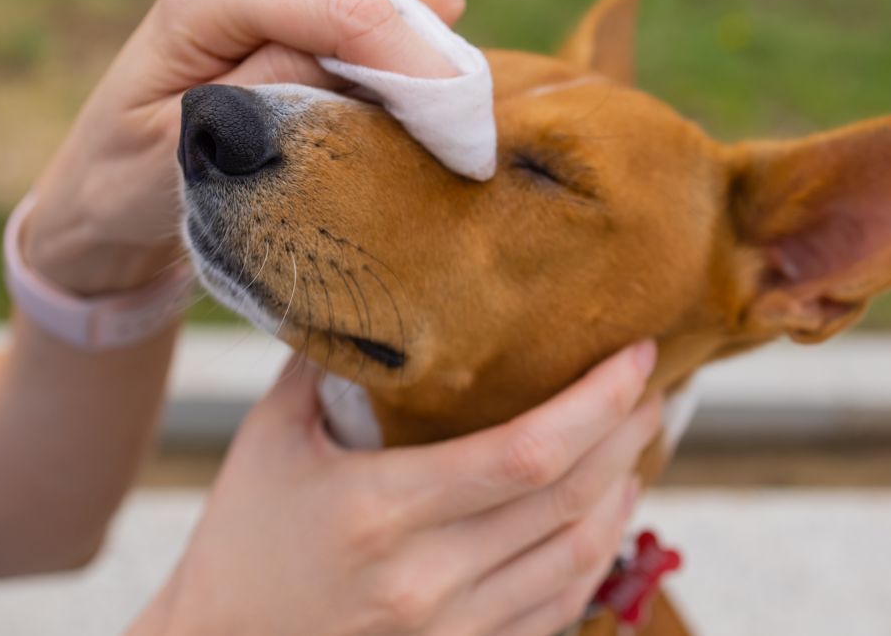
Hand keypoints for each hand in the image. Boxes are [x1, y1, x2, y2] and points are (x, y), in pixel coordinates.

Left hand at [23, 0, 466, 294]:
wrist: (107, 189)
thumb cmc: (134, 177)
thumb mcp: (195, 151)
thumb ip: (282, 90)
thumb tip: (376, 55)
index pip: (348, 0)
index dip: (412, 59)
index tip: (449, 128)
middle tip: (430, 87)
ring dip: (422, 21)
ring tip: (407, 107)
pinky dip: (410, 38)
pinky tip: (389, 102)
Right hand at [131, 341, 661, 635]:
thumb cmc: (241, 540)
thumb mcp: (270, 439)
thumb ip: (324, 363)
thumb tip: (378, 288)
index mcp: (380, 511)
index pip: (526, 452)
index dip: (597, 402)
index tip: (636, 356)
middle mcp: (427, 579)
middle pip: (570, 499)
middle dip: (627, 432)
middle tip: (649, 385)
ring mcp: (451, 630)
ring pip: (580, 555)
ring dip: (623, 490)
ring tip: (636, 438)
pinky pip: (560, 605)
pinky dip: (597, 552)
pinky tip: (605, 511)